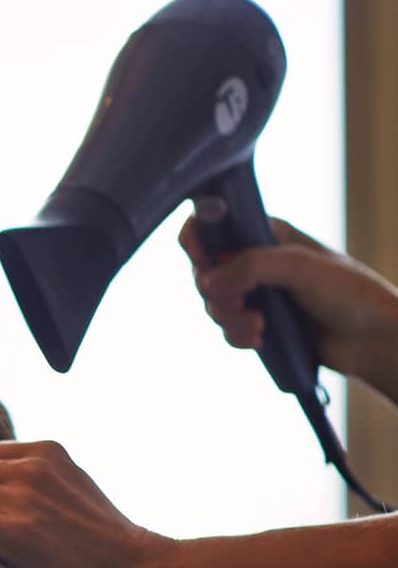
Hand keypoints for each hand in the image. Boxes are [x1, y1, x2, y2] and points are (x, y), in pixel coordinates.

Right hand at [180, 214, 397, 396]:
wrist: (369, 338)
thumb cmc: (348, 292)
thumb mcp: (300, 268)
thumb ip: (251, 266)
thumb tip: (208, 281)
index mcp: (266, 235)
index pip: (215, 227)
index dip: (198, 241)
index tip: (204, 264)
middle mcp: (256, 262)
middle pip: (206, 273)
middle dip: (216, 295)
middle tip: (239, 305)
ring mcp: (256, 294)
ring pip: (214, 306)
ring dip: (230, 321)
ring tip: (260, 328)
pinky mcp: (257, 323)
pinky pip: (227, 331)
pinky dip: (237, 337)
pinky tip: (260, 340)